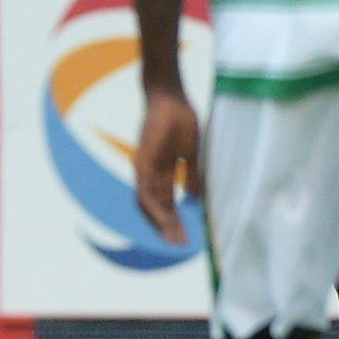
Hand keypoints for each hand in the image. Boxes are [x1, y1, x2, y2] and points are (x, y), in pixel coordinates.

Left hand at [132, 88, 202, 242]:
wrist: (168, 94)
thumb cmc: (179, 117)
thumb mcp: (190, 151)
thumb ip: (191, 174)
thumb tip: (195, 198)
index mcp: (160, 170)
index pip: (164, 202)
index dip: (174, 219)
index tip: (186, 236)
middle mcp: (148, 172)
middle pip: (155, 207)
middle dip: (167, 227)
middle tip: (181, 244)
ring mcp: (143, 167)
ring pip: (147, 204)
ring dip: (160, 222)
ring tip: (175, 238)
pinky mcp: (142, 161)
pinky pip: (145, 191)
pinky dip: (154, 208)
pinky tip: (166, 220)